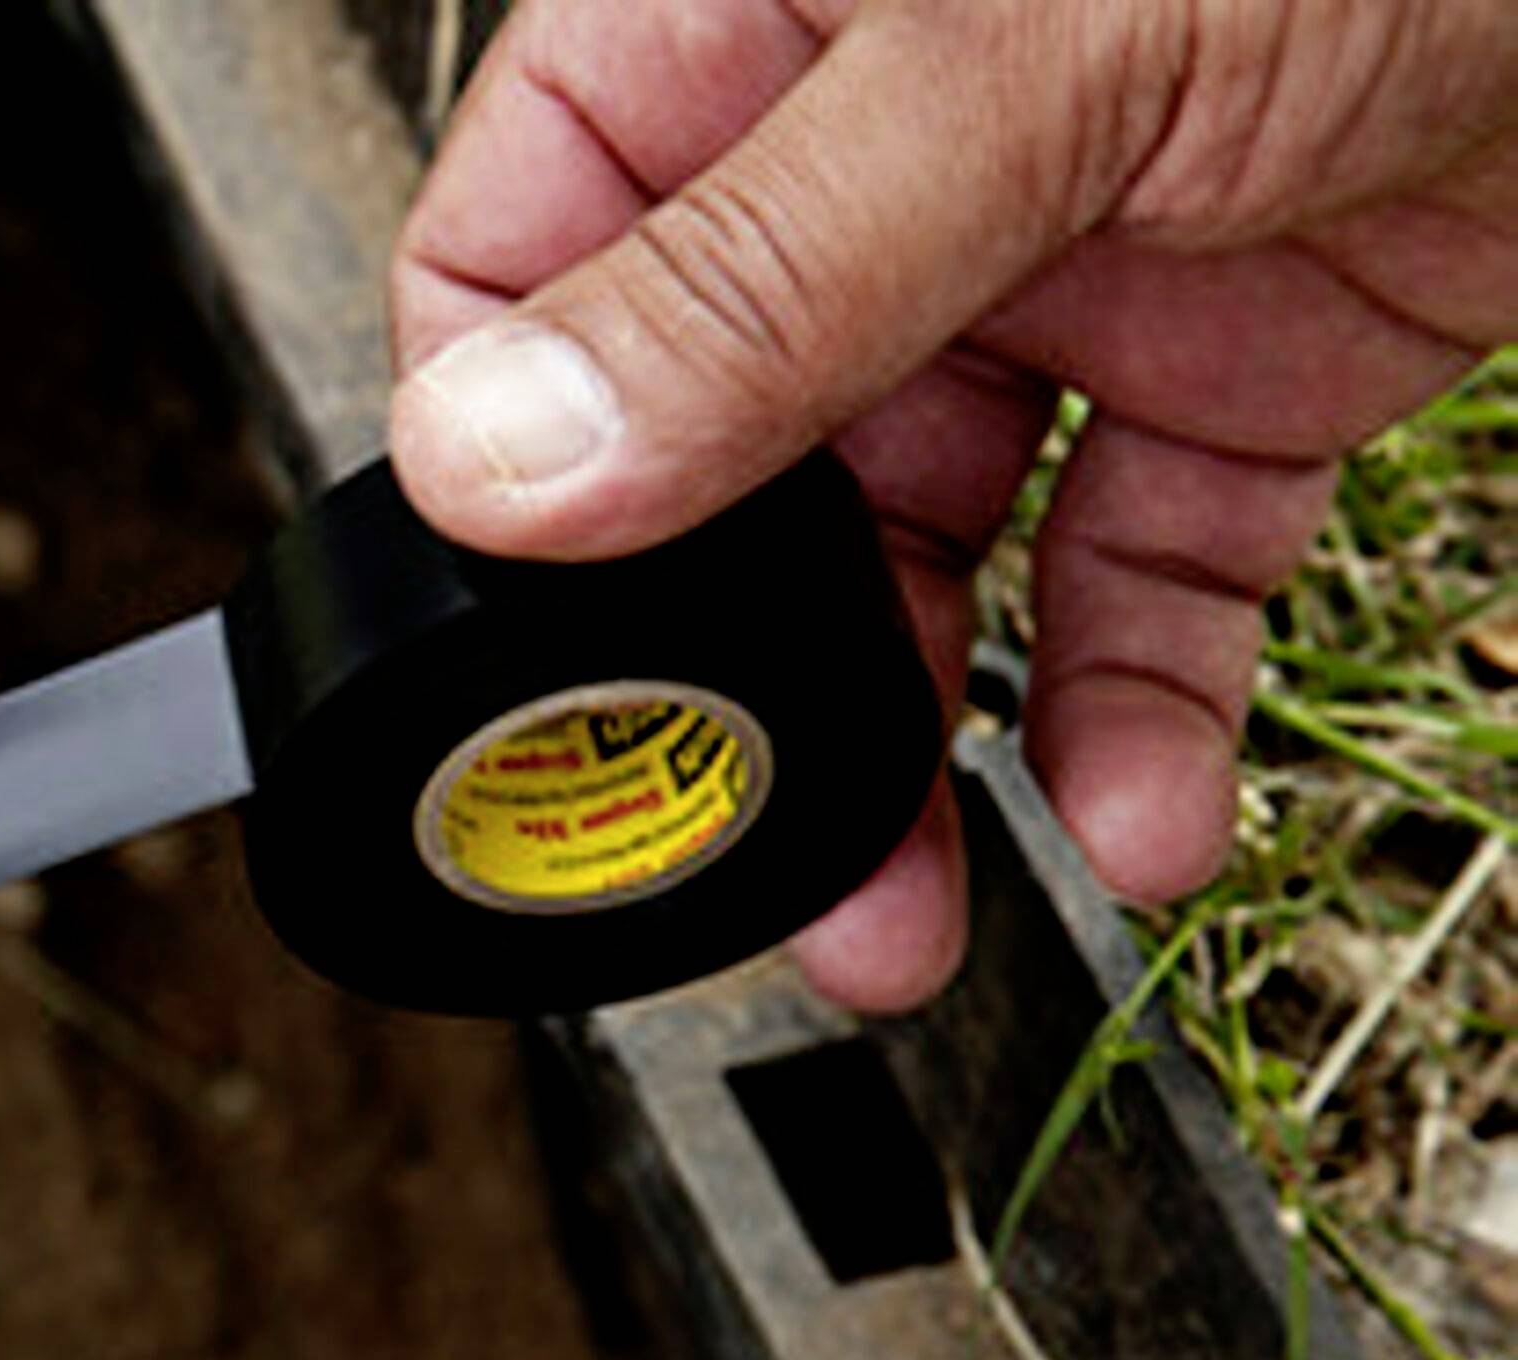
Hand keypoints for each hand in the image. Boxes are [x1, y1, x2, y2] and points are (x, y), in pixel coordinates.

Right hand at [388, 0, 1517, 1008]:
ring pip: (917, 555)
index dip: (508, 474)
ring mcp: (1048, 265)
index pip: (519, 267)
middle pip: (714, 466)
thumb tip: (503, 457)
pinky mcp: (1227, 360)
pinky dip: (1134, 701)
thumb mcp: (1028, 55)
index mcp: (742, 27)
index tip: (546, 659)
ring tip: (909, 902)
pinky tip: (1132, 804)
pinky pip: (1136, 566)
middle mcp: (869, 162)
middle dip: (733, 678)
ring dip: (916, 748)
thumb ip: (763, 271)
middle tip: (737, 839)